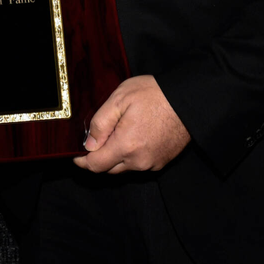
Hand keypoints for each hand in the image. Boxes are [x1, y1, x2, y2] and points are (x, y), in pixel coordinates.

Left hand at [73, 75, 190, 173]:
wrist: (188, 100)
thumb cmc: (154, 95)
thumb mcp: (119, 99)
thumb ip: (100, 123)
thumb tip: (89, 145)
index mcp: (126, 146)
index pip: (96, 166)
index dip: (82, 161)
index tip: (76, 156)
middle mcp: (139, 161)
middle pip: (109, 169)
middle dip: (100, 157)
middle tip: (99, 138)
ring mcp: (152, 163)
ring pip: (125, 167)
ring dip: (117, 155)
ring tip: (119, 131)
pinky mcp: (162, 161)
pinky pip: (139, 163)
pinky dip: (132, 154)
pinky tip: (135, 136)